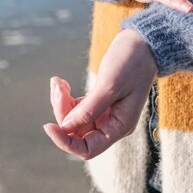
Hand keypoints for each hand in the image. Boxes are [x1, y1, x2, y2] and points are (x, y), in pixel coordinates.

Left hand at [43, 30, 156, 159]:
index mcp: (120, 126)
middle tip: (58, 87)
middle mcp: (113, 124)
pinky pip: (77, 108)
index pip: (88, 148)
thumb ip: (89, 109)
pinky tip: (62, 83)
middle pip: (77, 133)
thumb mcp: (110, 85)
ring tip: (58, 82)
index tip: (49, 125)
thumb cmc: (132, 62)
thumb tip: (66, 127)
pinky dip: (66, 98)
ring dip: (62, 103)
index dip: (66, 142)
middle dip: (63, 113)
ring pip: (75, 120)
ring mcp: (106, 113)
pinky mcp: (100, 102)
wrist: (143, 44)